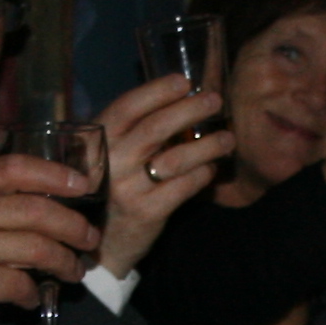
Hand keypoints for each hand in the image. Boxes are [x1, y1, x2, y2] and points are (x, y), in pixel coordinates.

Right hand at [0, 155, 102, 324]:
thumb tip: (49, 197)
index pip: (15, 168)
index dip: (55, 174)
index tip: (82, 185)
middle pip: (37, 211)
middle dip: (73, 226)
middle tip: (89, 239)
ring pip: (37, 248)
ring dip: (64, 262)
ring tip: (74, 271)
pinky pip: (21, 283)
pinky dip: (33, 293)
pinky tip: (33, 296)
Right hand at [91, 73, 238, 269]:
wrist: (102, 242)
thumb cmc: (112, 186)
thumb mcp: (111, 154)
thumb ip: (132, 130)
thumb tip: (178, 100)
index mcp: (98, 141)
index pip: (127, 107)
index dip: (157, 91)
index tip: (184, 82)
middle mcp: (110, 162)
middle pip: (155, 127)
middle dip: (190, 110)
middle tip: (215, 101)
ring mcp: (127, 188)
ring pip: (176, 158)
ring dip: (208, 144)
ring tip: (228, 138)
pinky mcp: (147, 211)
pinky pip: (185, 185)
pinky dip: (203, 174)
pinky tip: (211, 169)